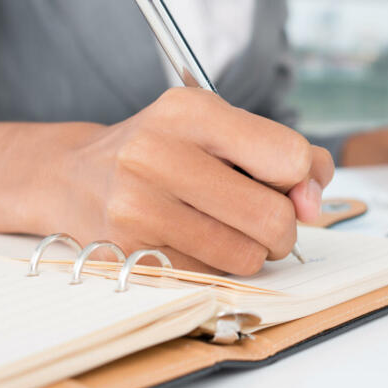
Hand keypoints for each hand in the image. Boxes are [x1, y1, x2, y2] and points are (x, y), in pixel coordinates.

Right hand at [47, 88, 333, 274]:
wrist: (74, 178)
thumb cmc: (163, 150)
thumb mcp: (218, 127)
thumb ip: (284, 152)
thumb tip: (313, 201)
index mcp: (189, 110)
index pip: (287, 155)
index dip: (301, 179)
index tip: (288, 186)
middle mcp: (157, 153)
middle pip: (271, 216)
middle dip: (283, 228)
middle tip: (266, 221)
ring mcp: (137, 206)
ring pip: (245, 255)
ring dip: (251, 252)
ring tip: (227, 230)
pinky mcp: (128, 252)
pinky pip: (210, 276)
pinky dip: (215, 267)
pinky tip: (192, 242)